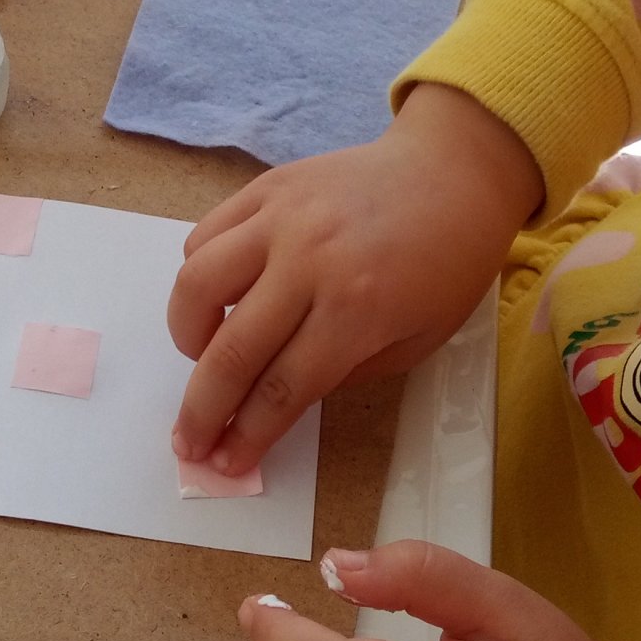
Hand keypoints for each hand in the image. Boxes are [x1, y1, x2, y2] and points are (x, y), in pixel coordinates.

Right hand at [169, 83, 540, 476]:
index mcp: (357, 309)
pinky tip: (220, 298)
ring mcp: (281, 219)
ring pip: (197, 285)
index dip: (248, 435)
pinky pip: (204, 237)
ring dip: (187, 336)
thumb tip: (273, 401)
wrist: (453, 177)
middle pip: (230, 351)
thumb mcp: (415, 341)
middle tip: (190, 441)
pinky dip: (199, 276)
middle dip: (202, 411)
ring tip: (202, 357)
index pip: (282, 388)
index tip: (226, 463)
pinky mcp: (266, 188)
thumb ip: (344, 374)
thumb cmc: (446, 266)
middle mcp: (309, 262)